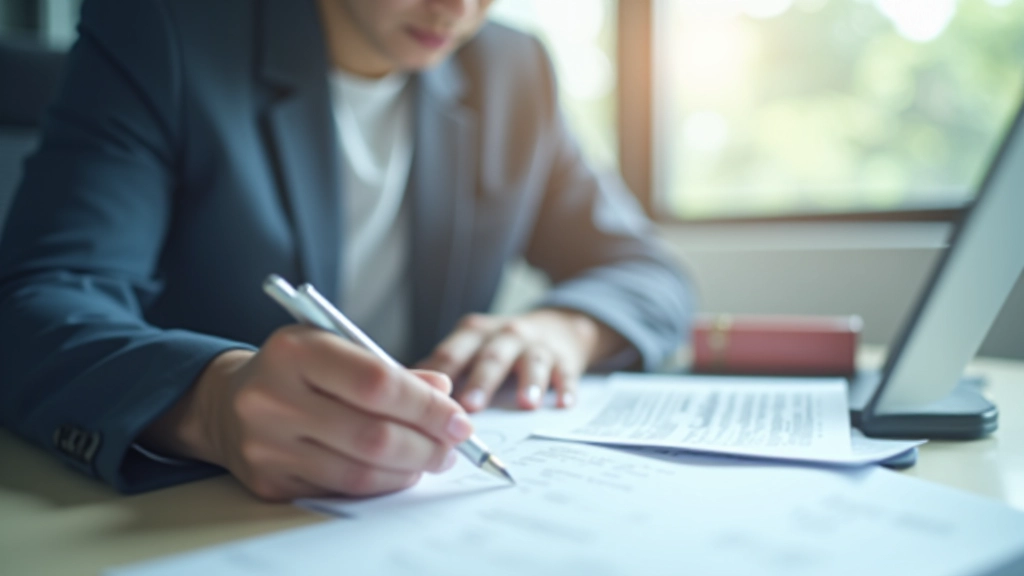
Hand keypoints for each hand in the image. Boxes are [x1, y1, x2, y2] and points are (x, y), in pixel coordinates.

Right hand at [140, 325, 473, 500]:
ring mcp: (266, 444)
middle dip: (425, 445)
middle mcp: (272, 397)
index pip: (376, 383)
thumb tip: (444, 396)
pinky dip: (379, 483)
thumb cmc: (297, 371)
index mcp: (295, 351)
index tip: (458, 420)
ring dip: (408, 470)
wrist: (228, 402)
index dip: (426, 406)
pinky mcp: (268, 480)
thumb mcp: (338, 350)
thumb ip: (391, 371)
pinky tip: (396, 471)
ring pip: (358, 471)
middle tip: (452, 446)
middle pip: (372, 435)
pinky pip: (339, 489)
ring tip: (430, 459)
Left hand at [416, 309, 625, 411]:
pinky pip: (566, 373)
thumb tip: (397, 401)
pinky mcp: (564, 359)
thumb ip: (443, 370)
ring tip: (525, 404)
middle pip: (491, 357)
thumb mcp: (471, 348)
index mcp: (473, 334)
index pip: (452, 354)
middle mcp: (504, 335)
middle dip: (481, 380)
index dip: (439, 377)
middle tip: (470, 407)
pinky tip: (564, 403)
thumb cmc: (500, 347)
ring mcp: (536, 345)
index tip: (425, 401)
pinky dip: (565, 388)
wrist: (557, 327)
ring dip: (529, 382)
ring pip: (531, 362)